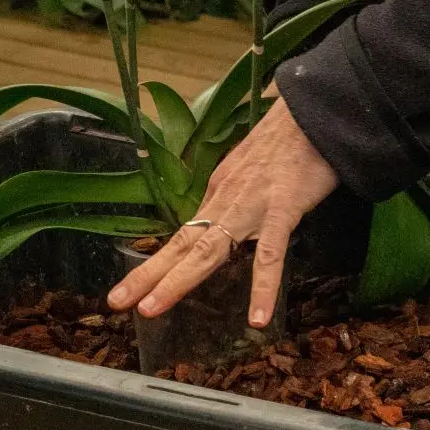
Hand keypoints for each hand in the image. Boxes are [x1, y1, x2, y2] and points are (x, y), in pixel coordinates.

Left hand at [107, 100, 336, 327]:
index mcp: (220, 192)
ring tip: (151, 309)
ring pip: (209, 250)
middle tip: (116, 302)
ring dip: (179, 281)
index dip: (156, 264)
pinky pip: (271, 255)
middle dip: (148, 275)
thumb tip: (231, 218)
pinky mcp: (282, 208)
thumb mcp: (253, 168)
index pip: (183, 236)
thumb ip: (239, 195)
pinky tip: (258, 318)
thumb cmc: (291, 140)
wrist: (313, 111)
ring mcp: (252, 206)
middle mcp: (226, 200)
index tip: (131, 289)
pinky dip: (263, 288)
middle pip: (182, 245)